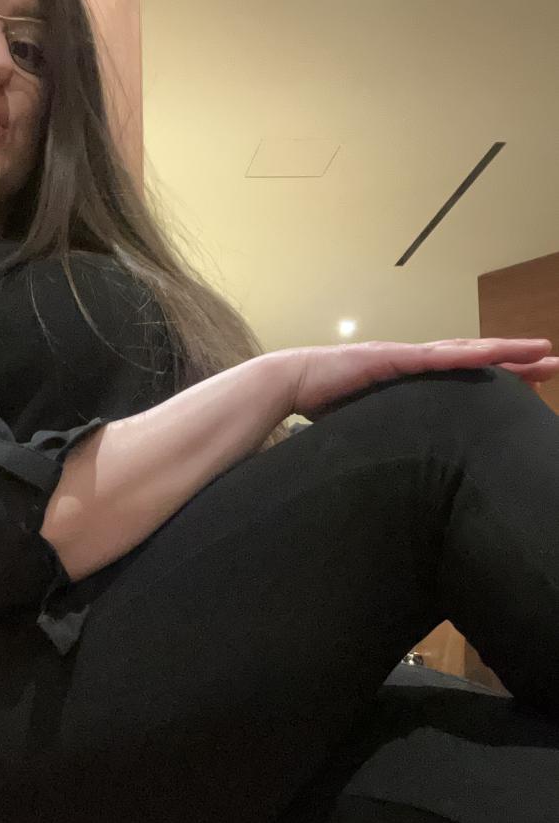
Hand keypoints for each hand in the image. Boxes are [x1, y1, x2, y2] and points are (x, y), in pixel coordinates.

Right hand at [285, 338, 557, 419]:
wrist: (289, 383)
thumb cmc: (322, 407)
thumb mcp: (368, 428)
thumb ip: (389, 439)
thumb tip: (404, 471)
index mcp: (412, 381)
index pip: (463, 377)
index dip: (497, 377)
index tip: (530, 384)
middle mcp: (415, 362)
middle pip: (475, 359)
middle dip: (515, 361)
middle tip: (551, 363)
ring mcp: (406, 356)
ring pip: (466, 352)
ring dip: (505, 351)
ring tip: (541, 352)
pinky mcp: (393, 358)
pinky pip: (437, 357)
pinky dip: (467, 355)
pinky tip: (494, 354)